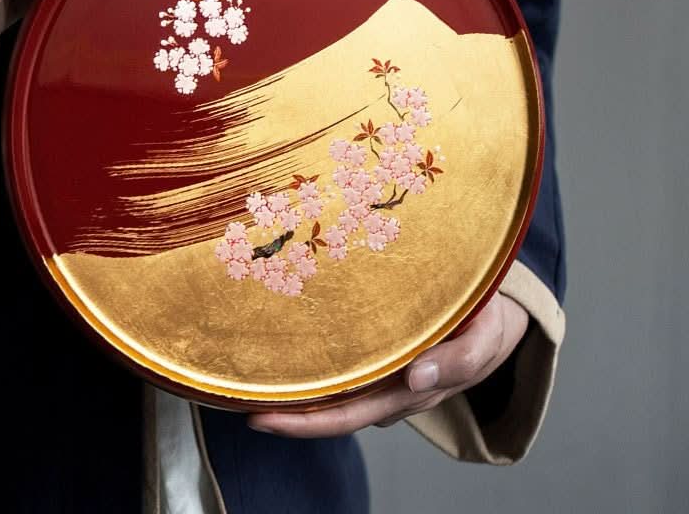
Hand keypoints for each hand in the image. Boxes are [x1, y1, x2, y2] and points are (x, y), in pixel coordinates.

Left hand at [248, 291, 528, 436]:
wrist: (496, 313)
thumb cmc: (489, 326)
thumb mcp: (485, 341)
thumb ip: (457, 360)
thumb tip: (416, 379)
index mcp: (408, 392)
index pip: (348, 416)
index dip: (305, 422)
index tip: (262, 417)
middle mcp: (388, 388)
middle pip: (330, 409)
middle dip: (285, 411)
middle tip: (239, 397)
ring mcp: (383, 372)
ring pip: (333, 388)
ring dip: (296, 385)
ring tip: (253, 368)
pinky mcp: (381, 350)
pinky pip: (343, 363)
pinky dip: (316, 361)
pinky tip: (290, 343)